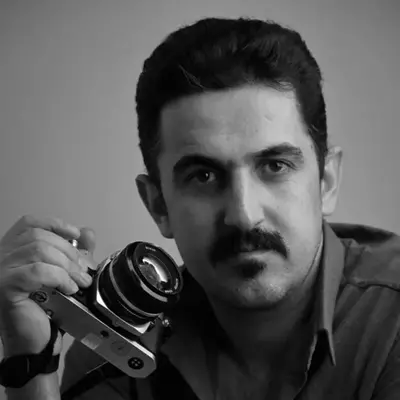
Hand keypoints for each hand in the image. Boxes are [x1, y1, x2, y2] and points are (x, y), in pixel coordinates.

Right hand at [0, 215, 96, 355]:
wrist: (35, 342)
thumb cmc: (46, 308)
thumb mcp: (66, 273)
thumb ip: (75, 251)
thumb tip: (87, 232)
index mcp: (13, 250)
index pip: (29, 223)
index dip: (54, 224)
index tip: (76, 234)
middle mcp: (1, 257)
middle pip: (39, 236)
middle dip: (69, 251)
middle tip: (84, 270)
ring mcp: (0, 271)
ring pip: (39, 251)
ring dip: (67, 265)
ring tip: (80, 282)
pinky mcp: (5, 287)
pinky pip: (37, 272)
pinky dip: (59, 277)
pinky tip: (70, 288)